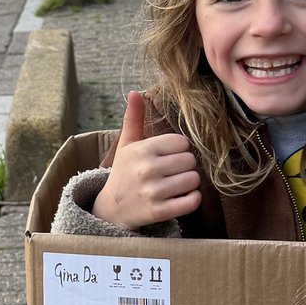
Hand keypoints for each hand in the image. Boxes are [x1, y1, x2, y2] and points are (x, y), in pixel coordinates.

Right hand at [94, 91, 201, 229]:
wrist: (112, 209)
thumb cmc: (124, 172)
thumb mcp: (126, 144)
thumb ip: (133, 118)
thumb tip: (134, 92)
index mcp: (141, 150)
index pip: (181, 142)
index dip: (179, 149)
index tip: (169, 155)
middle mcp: (147, 170)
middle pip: (190, 160)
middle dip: (185, 166)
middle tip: (173, 171)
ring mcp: (153, 192)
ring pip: (193, 180)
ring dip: (189, 183)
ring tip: (177, 184)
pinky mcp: (159, 212)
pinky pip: (192, 201)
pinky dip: (192, 199)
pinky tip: (181, 197)